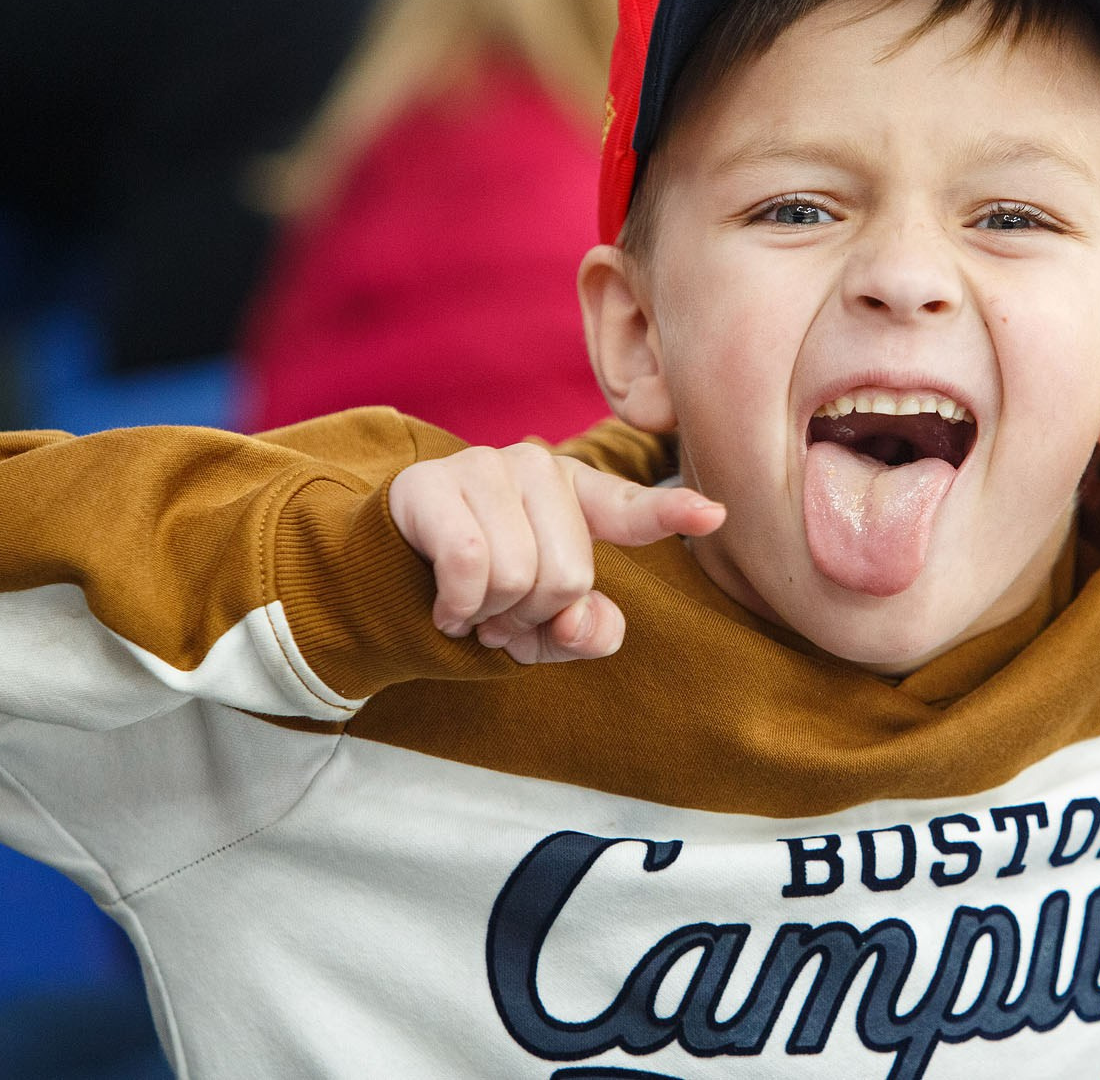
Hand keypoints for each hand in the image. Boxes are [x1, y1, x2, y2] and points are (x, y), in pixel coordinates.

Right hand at [388, 445, 724, 664]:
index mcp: (577, 498)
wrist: (385, 578)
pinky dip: (456, 606)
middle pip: (568, 575)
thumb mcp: (542, 628)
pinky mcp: (432, 484)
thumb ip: (582, 632)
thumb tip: (579, 622)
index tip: (714, 515)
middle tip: (501, 617)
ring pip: (517, 574)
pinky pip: (469, 565)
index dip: (672, 512)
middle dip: (531, 617)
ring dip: (488, 616)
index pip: (630, 509)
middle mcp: (538, 469)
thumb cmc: (481, 596)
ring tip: (472, 608)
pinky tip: (445, 606)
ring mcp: (484, 468)